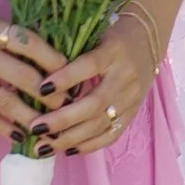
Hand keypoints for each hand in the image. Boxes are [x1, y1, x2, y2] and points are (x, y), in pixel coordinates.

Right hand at [0, 0, 64, 137]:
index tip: (73, 71)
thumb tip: (37, 53)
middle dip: (52, 93)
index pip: (32, 44)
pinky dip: (2, 126)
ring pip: (6, 100)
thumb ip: (2, 34)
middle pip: (25, 76)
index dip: (56, 60)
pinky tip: (18, 135)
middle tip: (70, 103)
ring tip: (50, 126)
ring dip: (31, 116)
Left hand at [39, 7, 164, 155]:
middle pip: (94, 103)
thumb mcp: (93, 35)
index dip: (66, 78)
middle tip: (36, 128)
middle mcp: (125, 77)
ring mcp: (131, 98)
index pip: (90, 65)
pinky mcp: (132, 113)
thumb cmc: (110, 37)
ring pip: (101, 124)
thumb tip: (36, 75)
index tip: (41, 89)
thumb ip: (70, 52)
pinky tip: (67, 150)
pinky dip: (89, 145)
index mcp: (114, 52)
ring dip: (70, 138)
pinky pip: (111, 135)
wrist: (149, 41)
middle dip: (63, 119)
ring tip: (44, 147)